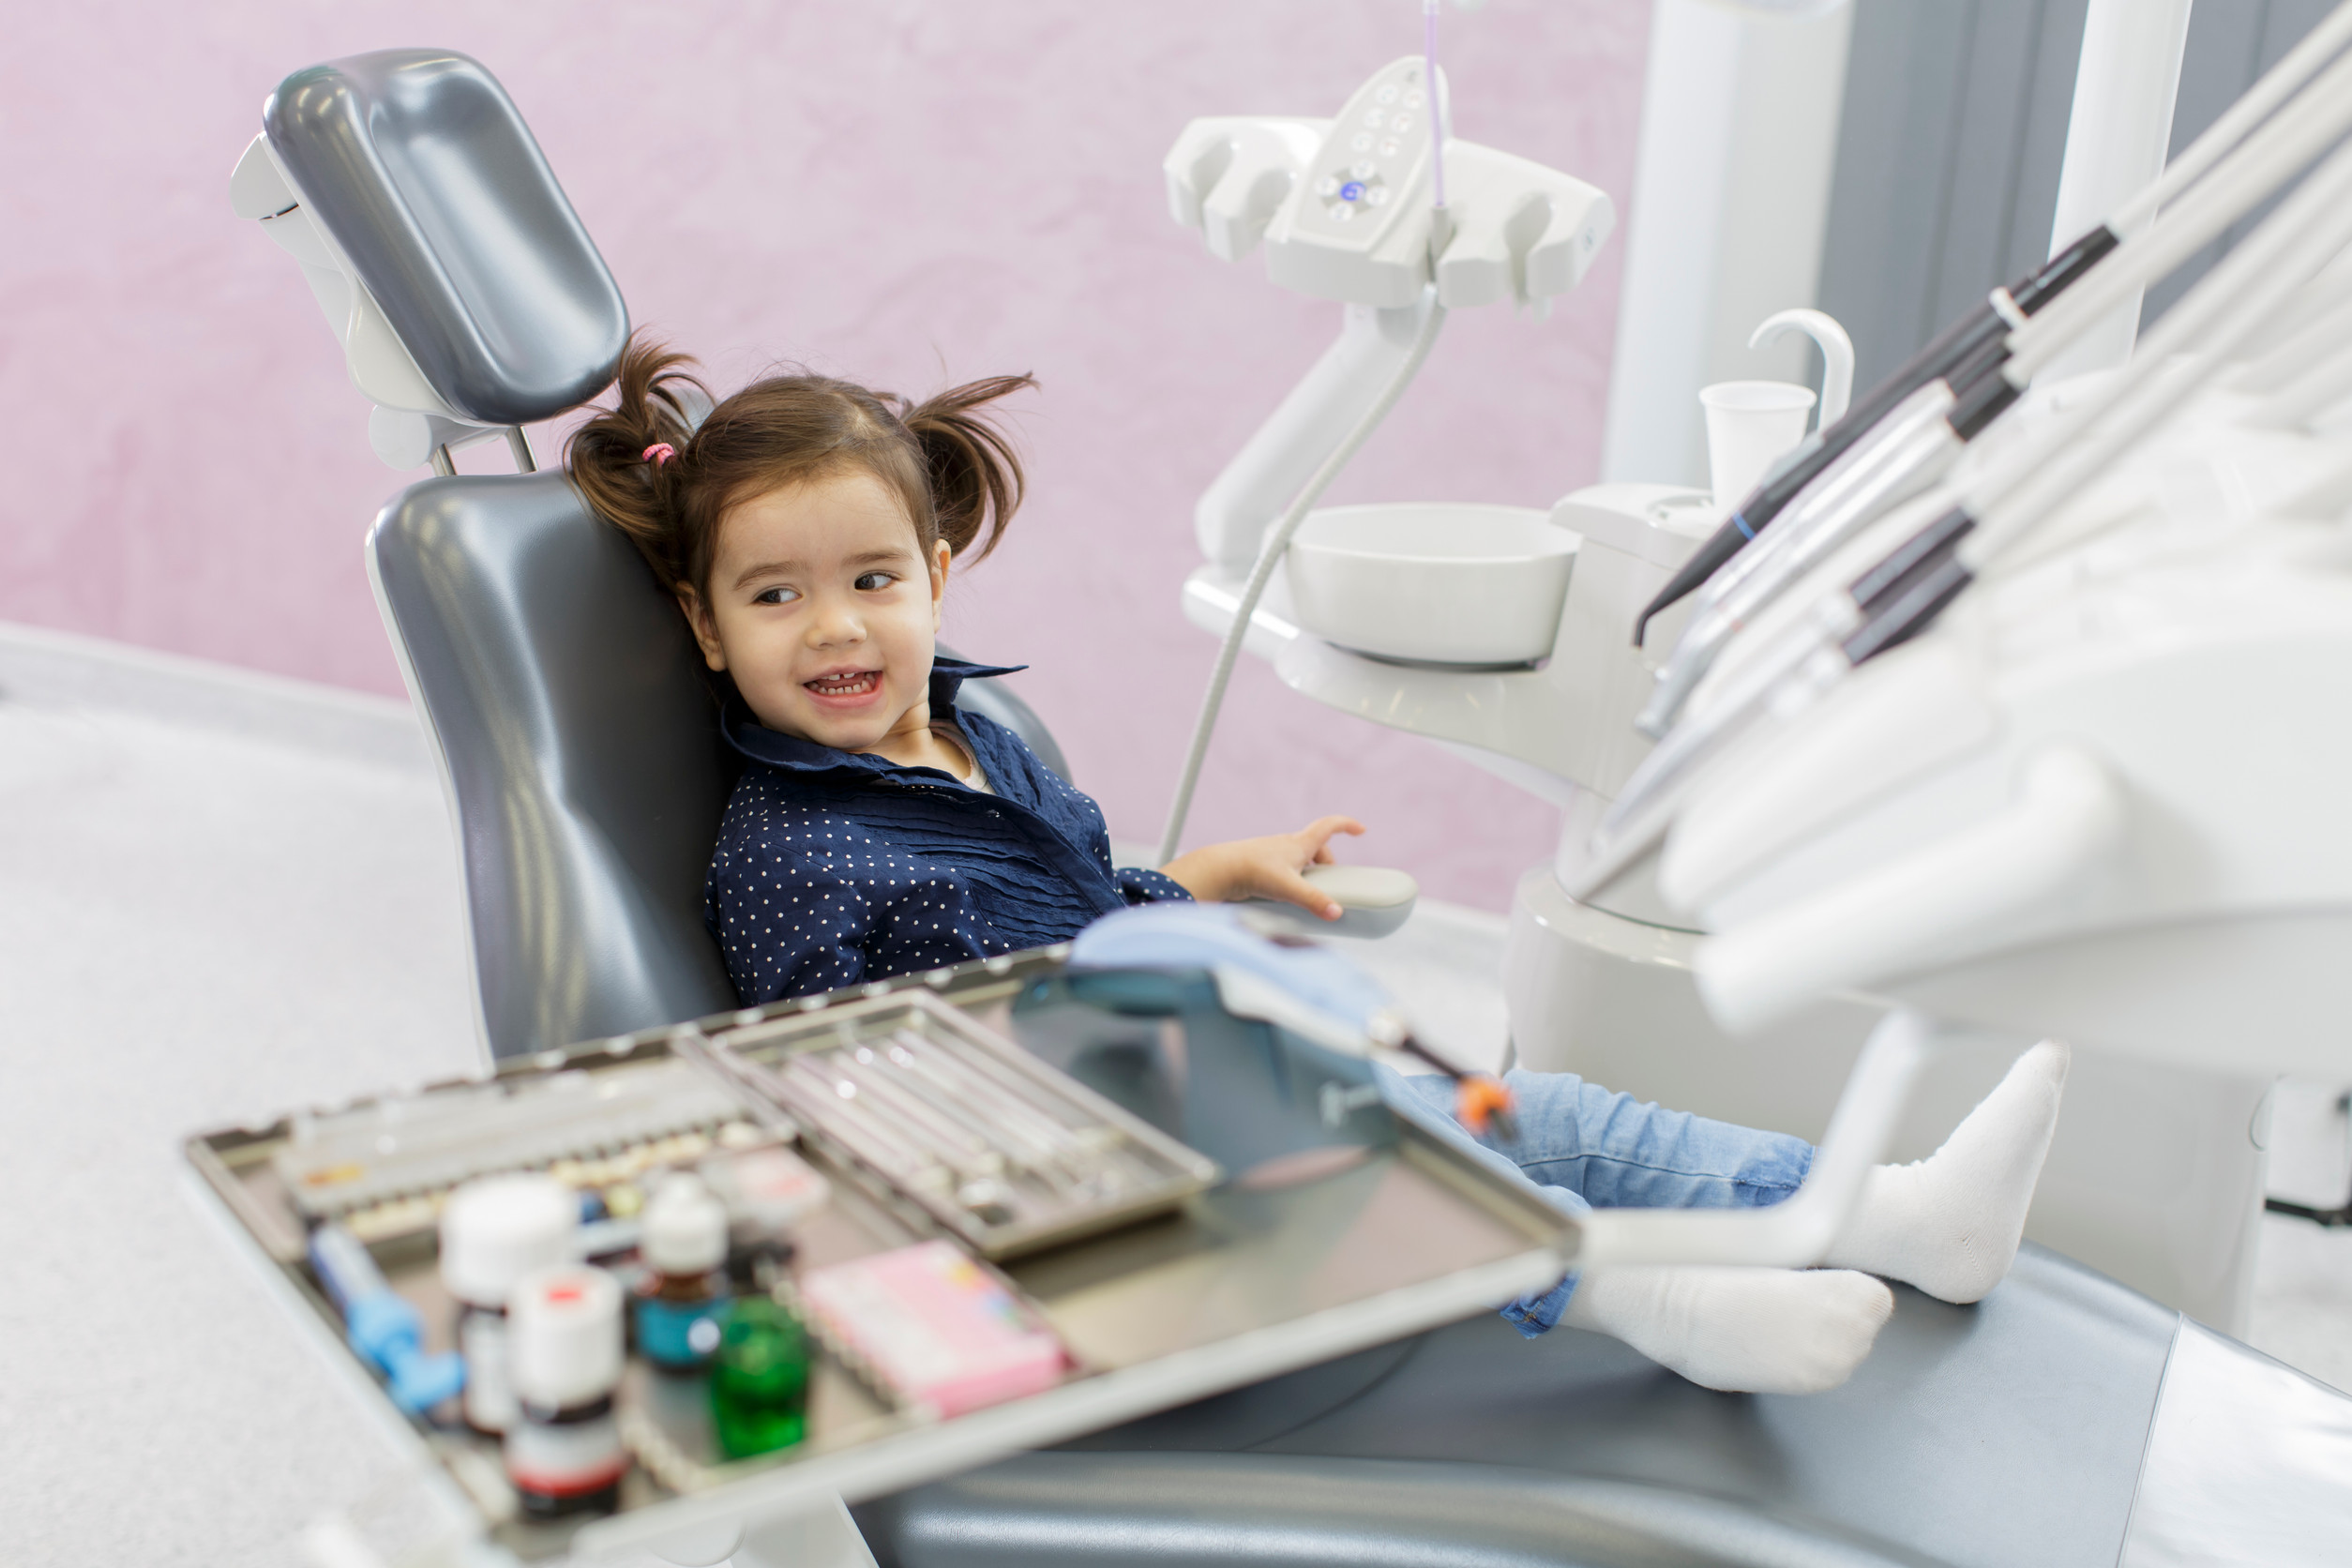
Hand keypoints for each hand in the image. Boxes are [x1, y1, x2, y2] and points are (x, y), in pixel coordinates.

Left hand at [1159, 815, 1364, 919]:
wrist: (1219, 870)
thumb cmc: (1253, 871)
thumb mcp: (1289, 888)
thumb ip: (1314, 901)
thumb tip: (1336, 913)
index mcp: (1299, 843)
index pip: (1329, 826)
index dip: (1347, 825)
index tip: (1361, 829)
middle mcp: (1286, 844)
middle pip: (1316, 847)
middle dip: (1326, 862)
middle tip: (1328, 882)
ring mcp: (1272, 854)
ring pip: (1298, 858)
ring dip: (1307, 871)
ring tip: (1305, 890)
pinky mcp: (1260, 865)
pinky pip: (1283, 868)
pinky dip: (1291, 877)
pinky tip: (1283, 894)